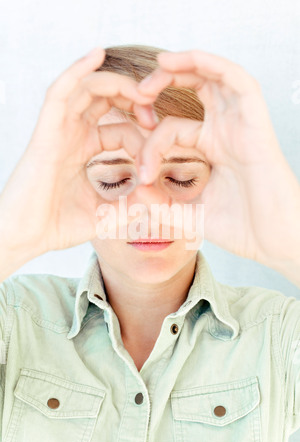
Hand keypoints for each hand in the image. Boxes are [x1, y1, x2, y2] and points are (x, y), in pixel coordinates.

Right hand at [0, 48, 154, 256]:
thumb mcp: (105, 215)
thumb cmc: (58, 226)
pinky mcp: (46, 132)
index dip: (141, 135)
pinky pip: (60, 92)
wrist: (24, 237)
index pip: (119, 129)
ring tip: (142, 90)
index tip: (158, 150)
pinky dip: (78, 71)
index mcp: (83, 149)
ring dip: (116, 83)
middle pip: (103, 98)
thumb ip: (132, 206)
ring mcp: (57, 130)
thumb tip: (162, 201)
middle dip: (132, 97)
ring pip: (86, 88)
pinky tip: (98, 54)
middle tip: (154, 109)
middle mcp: (71, 134)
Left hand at [138, 50, 299, 269]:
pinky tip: (181, 63)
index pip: (172, 129)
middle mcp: (226, 130)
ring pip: (216, 76)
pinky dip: (211, 65)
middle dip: (164, 81)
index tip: (141, 175)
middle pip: (196, 86)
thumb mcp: (189, 212)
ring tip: (158, 66)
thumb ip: (162, 201)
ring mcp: (241, 124)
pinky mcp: (255, 122)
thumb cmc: (240, 228)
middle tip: (138, 92)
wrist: (273, 240)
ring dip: (186, 64)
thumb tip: (136, 188)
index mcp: (211, 148)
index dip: (150, 145)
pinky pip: (237, 81)